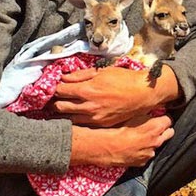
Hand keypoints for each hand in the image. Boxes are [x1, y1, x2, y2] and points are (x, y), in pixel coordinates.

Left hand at [53, 65, 180, 126]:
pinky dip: (76, 119)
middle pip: (60, 106)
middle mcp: (88, 106)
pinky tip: (76, 114)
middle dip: (54, 101)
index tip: (53, 86)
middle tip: (53, 98)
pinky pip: (82, 123)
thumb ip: (81, 75)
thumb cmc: (124, 79)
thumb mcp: (102, 71)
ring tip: (62, 107)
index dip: (54, 88)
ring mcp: (94, 117)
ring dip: (63, 112)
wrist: (143, 93)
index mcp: (87, 90)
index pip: (60, 90)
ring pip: (69, 118)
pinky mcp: (101, 124)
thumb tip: (64, 77)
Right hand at [70, 116, 174, 167]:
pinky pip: (146, 155)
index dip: (163, 118)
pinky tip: (133, 148)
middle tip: (154, 126)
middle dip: (163, 129)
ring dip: (152, 141)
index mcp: (156, 127)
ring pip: (157, 144)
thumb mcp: (132, 115)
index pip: (168, 120)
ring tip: (140, 138)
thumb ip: (145, 114)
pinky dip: (143, 151)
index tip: (158, 117)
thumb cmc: (117, 128)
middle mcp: (157, 141)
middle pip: (169, 133)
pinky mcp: (142, 162)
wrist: (107, 147)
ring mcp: (150, 153)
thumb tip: (149, 111)